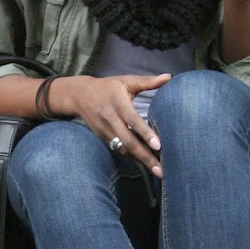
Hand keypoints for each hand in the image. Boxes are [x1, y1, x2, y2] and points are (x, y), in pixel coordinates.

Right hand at [52, 73, 169, 177]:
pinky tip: (145, 165)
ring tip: (157, 171)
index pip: (133, 120)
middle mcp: (110, 119)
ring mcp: (105, 131)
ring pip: (123, 149)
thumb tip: (169, 77)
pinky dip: (132, 158)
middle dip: (145, 157)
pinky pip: (119, 150)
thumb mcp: (126, 81)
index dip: (145, 133)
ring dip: (140, 161)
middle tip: (162, 170)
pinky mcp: (103, 138)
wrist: (80, 96)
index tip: (159, 146)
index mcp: (118, 103)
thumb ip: (148, 81)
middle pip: (129, 142)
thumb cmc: (108, 87)